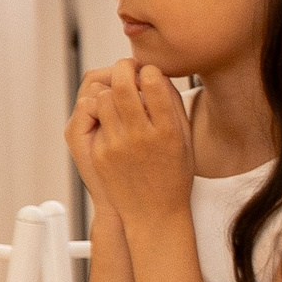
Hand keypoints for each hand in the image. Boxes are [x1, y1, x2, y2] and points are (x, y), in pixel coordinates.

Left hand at [65, 62, 193, 223]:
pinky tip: (113, 118)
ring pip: (103, 98)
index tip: (148, 73)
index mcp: (168, 130)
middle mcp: (142, 136)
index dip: (149, 70)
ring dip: (110, 90)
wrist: (154, 213)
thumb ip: (173, 105)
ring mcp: (118, 145)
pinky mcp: (101, 154)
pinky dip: (103, 113)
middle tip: (126, 69)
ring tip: (118, 95)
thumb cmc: (174, 174)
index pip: (154, 82)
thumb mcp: (185, 139)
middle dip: (123, 68)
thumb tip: (157, 75)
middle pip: (123, 84)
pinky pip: (96, 120)